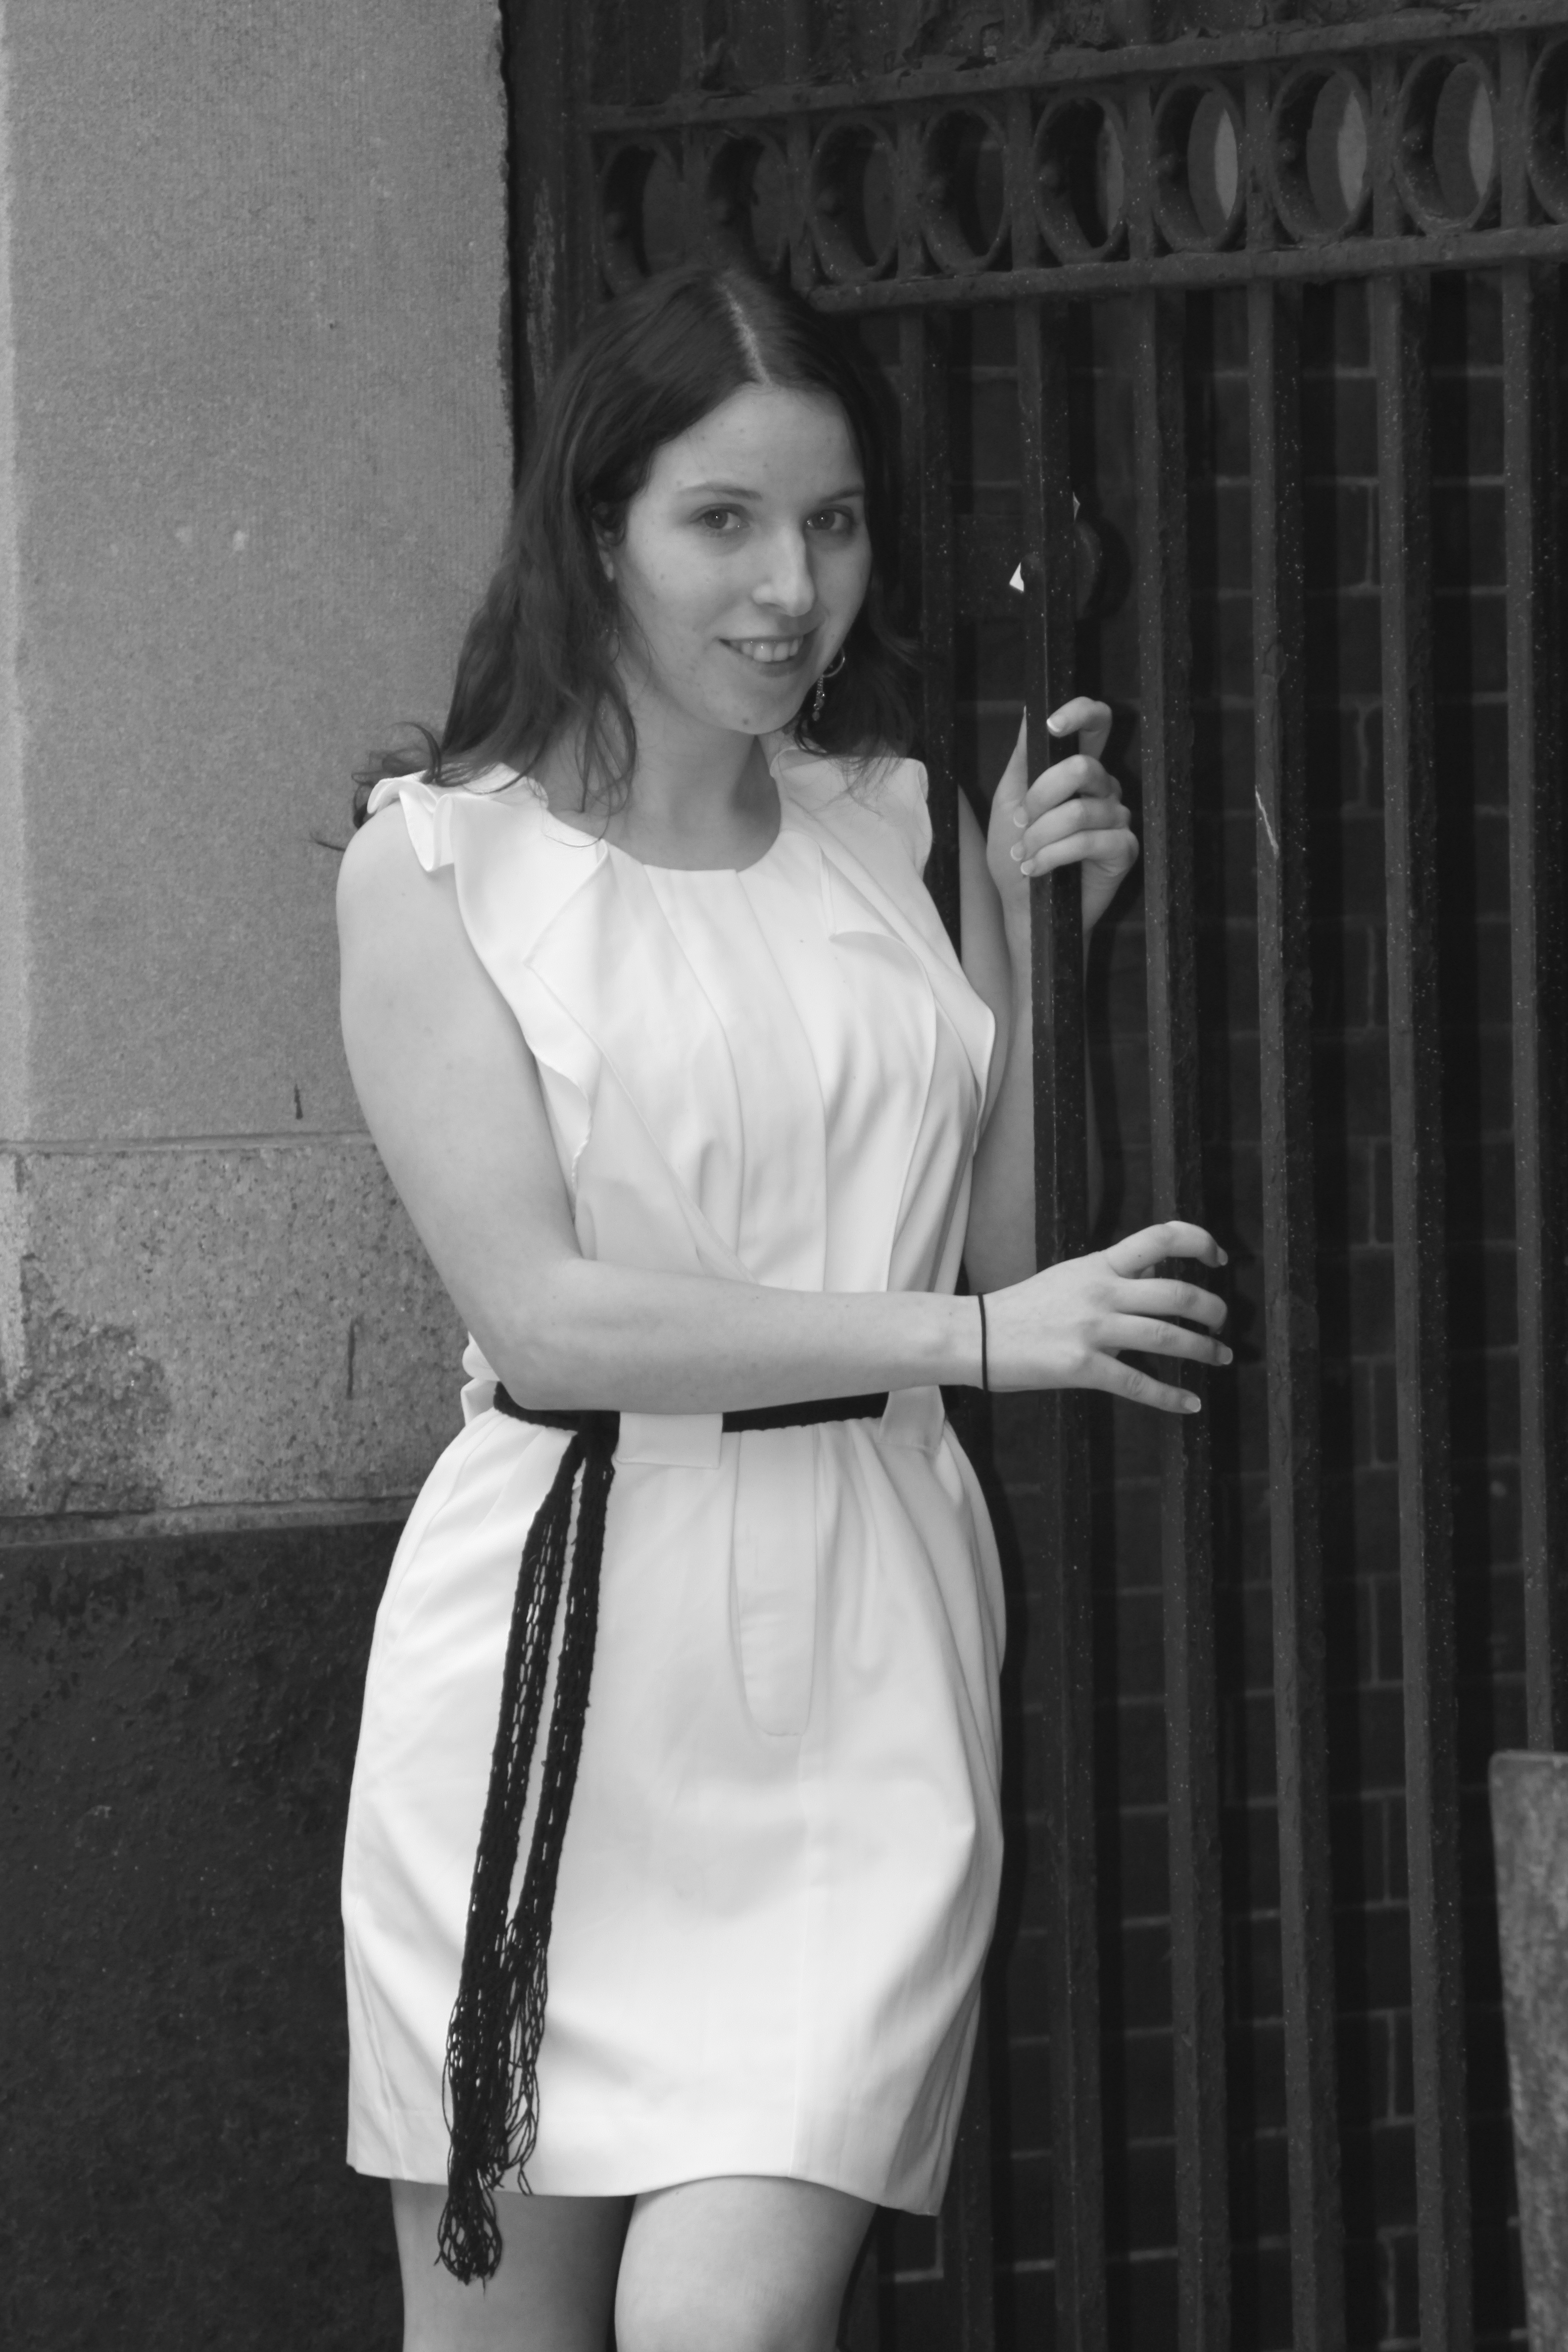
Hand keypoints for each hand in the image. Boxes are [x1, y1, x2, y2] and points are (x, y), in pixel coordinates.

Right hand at [984, 1221, 1229, 1410]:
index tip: (1219, 1259)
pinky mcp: (1081, 1367)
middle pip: (1176, 1293)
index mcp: (1098, 1265)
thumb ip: (1114, 1274)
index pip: (1160, 1238)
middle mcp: (1100, 1292)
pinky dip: (1170, 1396)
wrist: (976, 1336)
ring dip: (1203, 1349)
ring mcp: (1092, 1330)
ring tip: (1221, 1357)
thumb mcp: (1071, 1277)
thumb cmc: (1025, 1308)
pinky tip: (1190, 1404)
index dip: (1199, 1243)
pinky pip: (1138, 1383)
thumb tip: (1157, 1271)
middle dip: (1212, 1308)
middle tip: (1223, 1322)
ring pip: (1166, 1336)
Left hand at [987, 698, 1137, 937]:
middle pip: (1081, 768)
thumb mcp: (1008, 802)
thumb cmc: (1017, 856)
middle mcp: (1103, 789)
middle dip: (1040, 799)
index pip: (1096, 724)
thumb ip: (1023, 759)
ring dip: (1041, 837)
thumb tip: (1031, 712)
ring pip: (1079, 811)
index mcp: (1078, 773)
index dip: (1080, 713)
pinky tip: (1040, 869)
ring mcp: (1118, 818)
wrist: (1025, 908)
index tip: (1052, 725)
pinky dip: (1055, 856)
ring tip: (1026, 856)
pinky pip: (1090, 841)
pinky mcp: (1125, 849)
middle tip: (1022, 824)